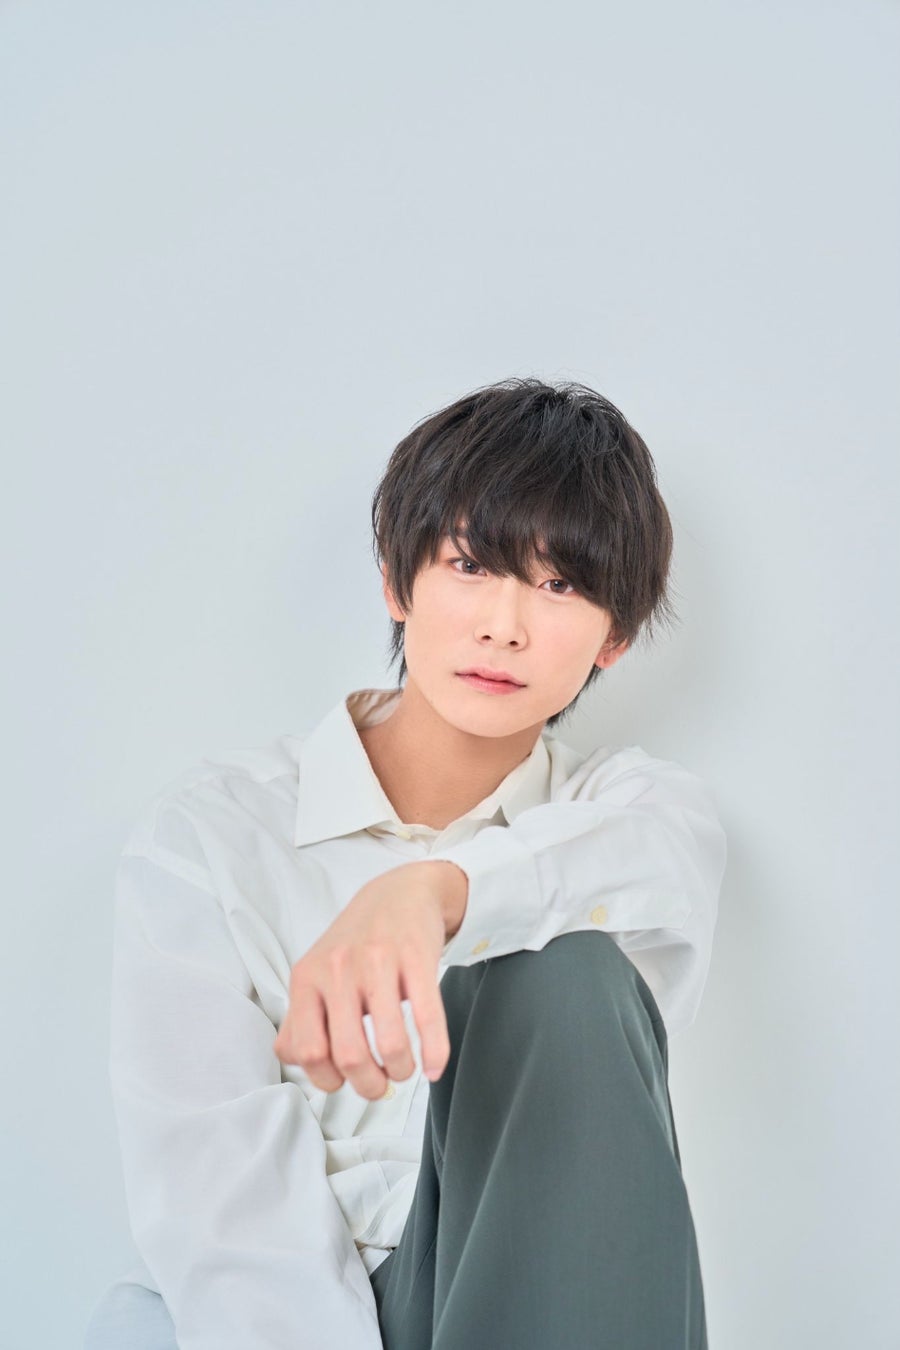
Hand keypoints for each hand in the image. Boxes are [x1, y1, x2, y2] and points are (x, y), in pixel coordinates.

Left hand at [273, 860, 467, 1098]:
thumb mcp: (316, 973)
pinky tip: (433, 1066)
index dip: (327, 1079)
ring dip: (400, 1070)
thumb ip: (299, 1019)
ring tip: (404, 1069)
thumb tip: (295, 1059)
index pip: (307, 1051)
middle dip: (368, 1085)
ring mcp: (378, 962)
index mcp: (307, 978)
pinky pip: (427, 1017)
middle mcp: (338, 969)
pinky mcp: (416, 957)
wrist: (399, 892)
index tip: (344, 1081)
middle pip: (349, 1054)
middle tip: (379, 1084)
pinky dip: (434, 1052)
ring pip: (389, 1042)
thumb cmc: (355, 942)